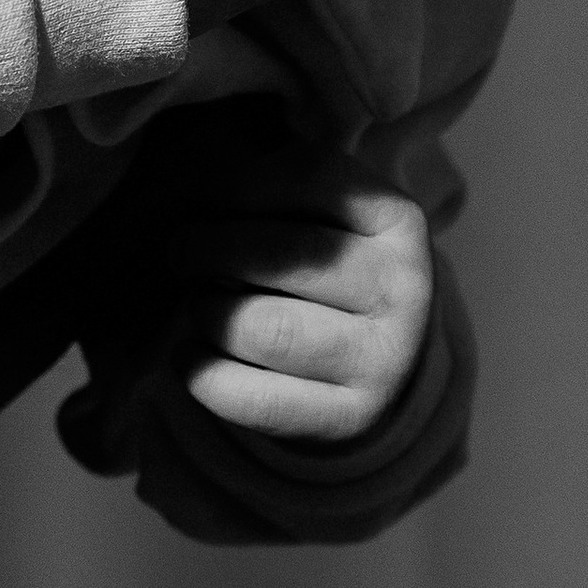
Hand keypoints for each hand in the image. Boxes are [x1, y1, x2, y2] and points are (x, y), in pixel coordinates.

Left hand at [172, 148, 434, 446]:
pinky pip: (244, 394)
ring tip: (201, 306)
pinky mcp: (348, 420)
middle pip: (277, 254)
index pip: (305, 176)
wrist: (378, 369)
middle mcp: (405, 290)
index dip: (233, 182)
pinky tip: (191, 353)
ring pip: (257, 327)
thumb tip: (187, 167)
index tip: (200, 195)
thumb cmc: (327, 272)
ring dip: (205, 311)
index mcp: (399, 219)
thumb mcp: (323, 212)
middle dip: (205, 247)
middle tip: (182, 253)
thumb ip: (272, 180)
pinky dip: (197, 370)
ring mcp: (384, 361)